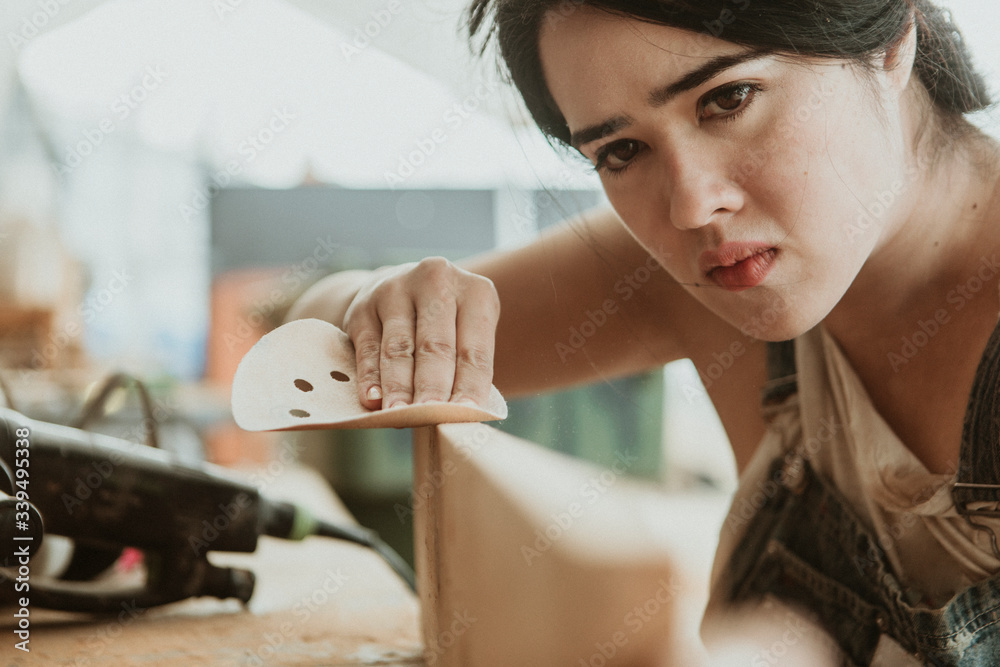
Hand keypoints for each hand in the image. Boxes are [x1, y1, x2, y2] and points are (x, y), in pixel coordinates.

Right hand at [342, 257, 500, 410]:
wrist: (399, 290)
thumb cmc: (447, 326)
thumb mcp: (467, 333)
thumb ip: (466, 369)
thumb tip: (461, 415)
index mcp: (476, 291)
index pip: (474, 349)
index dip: (470, 386)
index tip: (465, 416)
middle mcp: (437, 281)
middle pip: (435, 346)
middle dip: (433, 388)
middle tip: (431, 418)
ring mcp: (397, 289)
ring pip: (399, 348)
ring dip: (399, 387)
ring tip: (400, 416)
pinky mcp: (364, 306)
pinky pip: (368, 348)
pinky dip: (370, 377)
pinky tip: (372, 401)